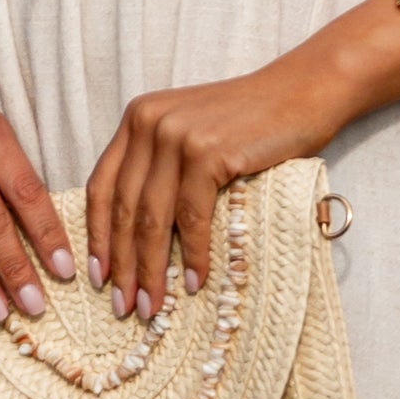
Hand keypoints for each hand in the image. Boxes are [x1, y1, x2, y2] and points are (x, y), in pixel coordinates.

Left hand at [86, 64, 332, 317]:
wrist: (303, 92)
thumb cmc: (251, 122)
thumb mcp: (190, 134)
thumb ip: (159, 167)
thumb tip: (137, 239)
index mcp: (137, 119)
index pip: (101, 186)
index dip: (96, 236)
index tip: (96, 277)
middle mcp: (149, 123)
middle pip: (124, 208)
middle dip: (121, 265)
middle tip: (123, 306)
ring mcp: (176, 136)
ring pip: (153, 218)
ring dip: (150, 270)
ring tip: (151, 306)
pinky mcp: (207, 152)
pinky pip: (191, 216)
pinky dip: (191, 254)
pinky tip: (193, 282)